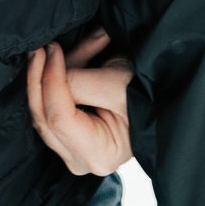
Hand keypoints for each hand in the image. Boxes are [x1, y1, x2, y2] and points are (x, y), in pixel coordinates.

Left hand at [25, 28, 133, 176]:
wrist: (162, 97)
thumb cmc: (147, 96)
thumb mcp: (115, 85)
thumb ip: (77, 82)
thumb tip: (47, 71)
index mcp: (98, 154)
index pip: (59, 118)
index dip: (50, 81)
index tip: (51, 50)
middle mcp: (80, 159)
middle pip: (45, 117)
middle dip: (42, 77)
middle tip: (42, 46)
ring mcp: (72, 150)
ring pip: (44, 109)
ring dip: (51, 74)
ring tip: (60, 45)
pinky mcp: (68, 136)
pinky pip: (51, 106)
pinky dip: (57, 80)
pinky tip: (66, 57)